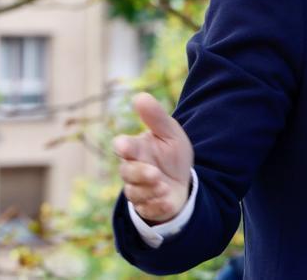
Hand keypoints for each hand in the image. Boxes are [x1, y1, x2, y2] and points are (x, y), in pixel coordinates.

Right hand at [112, 92, 193, 223]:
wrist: (183, 181)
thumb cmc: (171, 153)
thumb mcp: (170, 133)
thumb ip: (156, 117)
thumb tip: (140, 96)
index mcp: (136, 149)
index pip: (123, 147)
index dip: (124, 146)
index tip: (124, 145)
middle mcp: (132, 170)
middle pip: (128, 173)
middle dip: (141, 174)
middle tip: (155, 173)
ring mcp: (138, 190)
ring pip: (136, 193)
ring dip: (151, 191)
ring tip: (165, 187)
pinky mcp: (147, 207)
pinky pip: (147, 210)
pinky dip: (158, 206)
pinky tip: (167, 201)